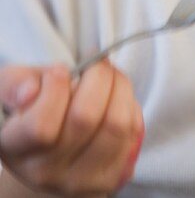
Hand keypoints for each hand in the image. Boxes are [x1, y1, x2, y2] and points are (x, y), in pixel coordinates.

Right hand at [0, 62, 143, 195]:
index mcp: (16, 150)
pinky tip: (117, 99)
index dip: (56, 89)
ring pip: (116, 126)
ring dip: (120, 88)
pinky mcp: (107, 179)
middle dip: (98, 76)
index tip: (60, 70)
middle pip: (85, 119)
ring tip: (111, 75)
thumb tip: (29, 92)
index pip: (41, 127)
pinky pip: (132, 134)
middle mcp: (44, 172)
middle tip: (96, 63)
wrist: (47, 148)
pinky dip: (131, 107)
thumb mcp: (13, 88)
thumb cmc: (32, 107)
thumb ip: (15, 84)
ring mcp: (78, 180)